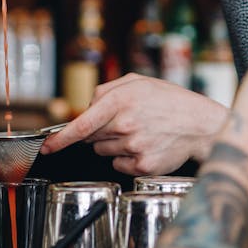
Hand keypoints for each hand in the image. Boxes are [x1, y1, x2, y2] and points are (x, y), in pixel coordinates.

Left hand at [40, 74, 228, 175]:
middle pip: (91, 137)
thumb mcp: (139, 82)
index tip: (47, 147)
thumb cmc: (170, 101)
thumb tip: (86, 108)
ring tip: (140, 132)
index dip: (61, 138)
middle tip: (125, 122)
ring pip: (104, 151)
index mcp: (121, 102)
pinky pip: (119, 165)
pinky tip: (145, 145)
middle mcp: (125, 125)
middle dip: (100, 131)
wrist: (201, 125)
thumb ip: (107, 90)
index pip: (82, 124)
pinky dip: (127, 157)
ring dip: (114, 144)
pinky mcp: (142, 165)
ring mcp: (134, 147)